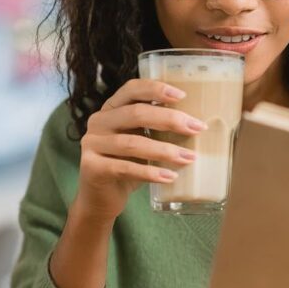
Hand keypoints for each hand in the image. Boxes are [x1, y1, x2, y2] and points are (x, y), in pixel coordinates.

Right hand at [75, 78, 205, 219]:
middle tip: (196, 128)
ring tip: (189, 157)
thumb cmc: (127, 165)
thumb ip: (156, 128)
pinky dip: (150, 173)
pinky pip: (125, 168)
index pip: (131, 89)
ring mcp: (91, 144)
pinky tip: (170, 176)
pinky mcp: (91, 167)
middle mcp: (99, 122)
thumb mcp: (140, 141)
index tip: (183, 95)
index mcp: (111, 109)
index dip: (156, 89)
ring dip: (165, 150)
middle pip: (135, 114)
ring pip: (132, 143)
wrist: (100, 198)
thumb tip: (196, 124)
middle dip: (170, 119)